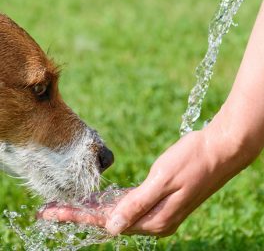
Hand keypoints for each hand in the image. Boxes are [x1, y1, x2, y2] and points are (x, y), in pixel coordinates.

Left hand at [39, 128, 252, 236]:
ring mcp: (158, 210)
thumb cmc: (192, 160)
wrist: (218, 150)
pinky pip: (128, 204)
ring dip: (92, 208)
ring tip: (66, 205)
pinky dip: (110, 202)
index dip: (78, 216)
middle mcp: (154, 220)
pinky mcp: (159, 199)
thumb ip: (138, 205)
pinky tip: (97, 199)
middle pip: (108, 219)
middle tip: (50, 209)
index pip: (108, 221)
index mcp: (155, 219)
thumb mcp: (164, 179)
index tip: (51, 213)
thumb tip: (112, 227)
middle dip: (79, 213)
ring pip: (117, 212)